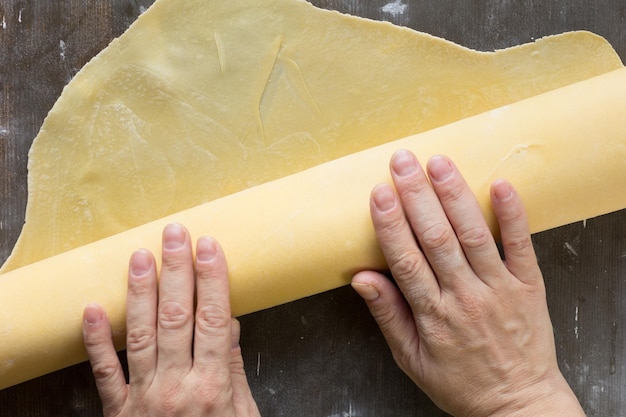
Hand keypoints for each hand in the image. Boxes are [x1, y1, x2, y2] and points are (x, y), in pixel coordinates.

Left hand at [82, 223, 259, 416]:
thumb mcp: (243, 416)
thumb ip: (232, 369)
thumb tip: (229, 323)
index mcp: (212, 387)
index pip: (213, 320)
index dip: (212, 280)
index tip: (209, 246)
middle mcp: (177, 386)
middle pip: (177, 318)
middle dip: (176, 271)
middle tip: (174, 234)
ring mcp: (144, 398)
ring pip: (141, 335)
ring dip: (140, 293)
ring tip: (138, 256)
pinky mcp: (118, 412)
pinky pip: (104, 374)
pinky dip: (96, 342)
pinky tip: (92, 310)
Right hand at [352, 150, 584, 415]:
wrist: (518, 404)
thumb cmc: (460, 383)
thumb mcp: (412, 359)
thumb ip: (388, 315)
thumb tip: (363, 278)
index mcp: (433, 315)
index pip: (406, 261)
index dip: (391, 224)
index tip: (379, 192)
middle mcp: (465, 297)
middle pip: (437, 239)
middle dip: (417, 196)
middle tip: (403, 161)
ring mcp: (499, 289)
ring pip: (474, 235)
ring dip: (455, 196)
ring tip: (439, 163)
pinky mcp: (529, 286)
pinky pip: (521, 246)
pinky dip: (512, 215)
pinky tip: (500, 184)